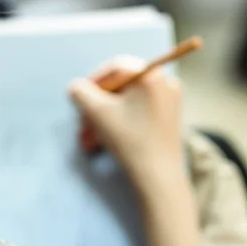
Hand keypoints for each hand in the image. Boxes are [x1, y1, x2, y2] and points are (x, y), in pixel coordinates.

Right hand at [69, 56, 182, 183]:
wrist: (159, 178)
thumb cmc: (130, 140)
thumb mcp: (97, 112)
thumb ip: (81, 92)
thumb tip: (77, 87)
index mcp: (151, 75)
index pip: (115, 67)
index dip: (93, 81)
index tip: (80, 98)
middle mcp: (165, 82)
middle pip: (120, 86)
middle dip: (97, 104)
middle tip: (83, 121)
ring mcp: (169, 101)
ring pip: (127, 102)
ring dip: (104, 117)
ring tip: (89, 137)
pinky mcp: (168, 118)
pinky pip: (137, 112)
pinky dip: (120, 122)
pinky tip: (104, 140)